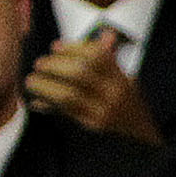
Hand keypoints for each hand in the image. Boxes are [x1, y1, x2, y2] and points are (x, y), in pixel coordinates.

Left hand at [22, 32, 164, 146]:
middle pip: (81, 73)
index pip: (98, 56)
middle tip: (39, 64)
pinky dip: (48, 105)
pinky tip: (37, 101)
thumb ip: (113, 60)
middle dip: (55, 66)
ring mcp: (104, 112)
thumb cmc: (131, 109)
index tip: (56, 47)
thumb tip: (106, 34)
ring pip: (69, 95)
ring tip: (31, 81)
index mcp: (122, 79)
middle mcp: (115, 94)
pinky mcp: (93, 127)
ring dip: (45, 86)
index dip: (73, 48)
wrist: (143, 142)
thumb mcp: (128, 83)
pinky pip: (65, 113)